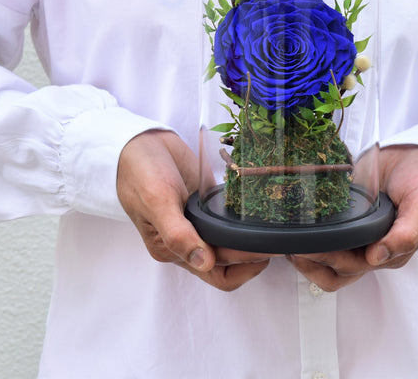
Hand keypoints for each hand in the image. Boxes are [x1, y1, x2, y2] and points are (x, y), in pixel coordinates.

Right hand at [117, 129, 270, 290]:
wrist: (137, 142)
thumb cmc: (138, 173)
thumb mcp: (156, 202)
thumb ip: (177, 233)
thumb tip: (203, 263)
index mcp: (173, 249)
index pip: (216, 274)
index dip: (243, 269)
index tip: (265, 254)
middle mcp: (190, 240)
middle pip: (231, 259)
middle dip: (255, 254)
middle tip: (280, 240)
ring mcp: (201, 220)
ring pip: (233, 241)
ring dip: (253, 239)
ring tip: (276, 229)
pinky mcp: (207, 202)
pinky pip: (230, 218)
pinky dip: (246, 219)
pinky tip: (261, 211)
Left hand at [288, 145, 417, 290]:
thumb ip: (406, 233)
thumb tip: (377, 257)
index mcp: (392, 251)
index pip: (354, 268)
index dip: (330, 261)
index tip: (309, 249)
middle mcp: (373, 247)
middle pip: (336, 270)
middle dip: (312, 263)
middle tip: (293, 246)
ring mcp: (359, 233)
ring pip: (328, 259)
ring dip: (308, 257)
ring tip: (288, 243)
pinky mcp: (349, 215)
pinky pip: (327, 234)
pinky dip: (310, 236)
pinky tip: (295, 227)